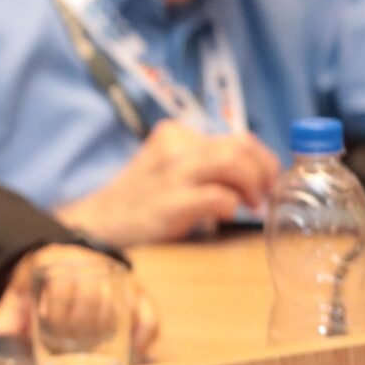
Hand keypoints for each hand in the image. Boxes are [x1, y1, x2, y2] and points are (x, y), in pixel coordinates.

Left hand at [0, 245, 159, 361]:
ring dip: (104, 330)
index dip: (56, 307)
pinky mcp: (139, 293)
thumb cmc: (40, 286)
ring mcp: (119, 278)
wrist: (66, 263)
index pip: (63, 284)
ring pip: (120, 306)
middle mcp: (93, 263)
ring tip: (89, 344)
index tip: (46, 322)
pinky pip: (149, 314)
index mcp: (60, 259)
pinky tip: (132, 350)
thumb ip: (6, 315)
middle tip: (68, 340)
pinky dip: (143, 334)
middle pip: (92, 297)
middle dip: (79, 324)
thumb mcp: (20, 295)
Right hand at [56, 120, 279, 245]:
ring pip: (232, 162)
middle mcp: (174, 148)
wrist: (95, 227)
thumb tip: (253, 179)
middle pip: (241, 144)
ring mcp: (170, 174)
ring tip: (251, 206)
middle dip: (265, 171)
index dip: (264, 160)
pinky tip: (225, 216)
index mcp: (175, 136)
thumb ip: (201, 168)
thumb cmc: (139, 204)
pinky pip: (215, 196)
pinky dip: (228, 205)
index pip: (238, 138)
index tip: (269, 183)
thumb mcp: (167, 172)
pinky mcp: (168, 203)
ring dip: (252, 185)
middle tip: (264, 196)